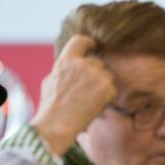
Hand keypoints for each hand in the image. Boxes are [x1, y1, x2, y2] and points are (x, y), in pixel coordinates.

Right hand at [31, 35, 116, 155]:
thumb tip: (72, 64)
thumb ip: (64, 68)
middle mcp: (81, 64)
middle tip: (89, 89)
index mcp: (65, 60)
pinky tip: (95, 105)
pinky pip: (113, 89)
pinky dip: (107, 97)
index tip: (94, 46)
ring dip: (103, 85)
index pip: (81, 40)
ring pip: (107, 75)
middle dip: (96, 73)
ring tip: (89, 99)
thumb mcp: (51, 80)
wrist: (57, 124)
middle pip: (97, 61)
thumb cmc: (51, 106)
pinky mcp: (106, 88)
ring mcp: (95, 75)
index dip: (90, 42)